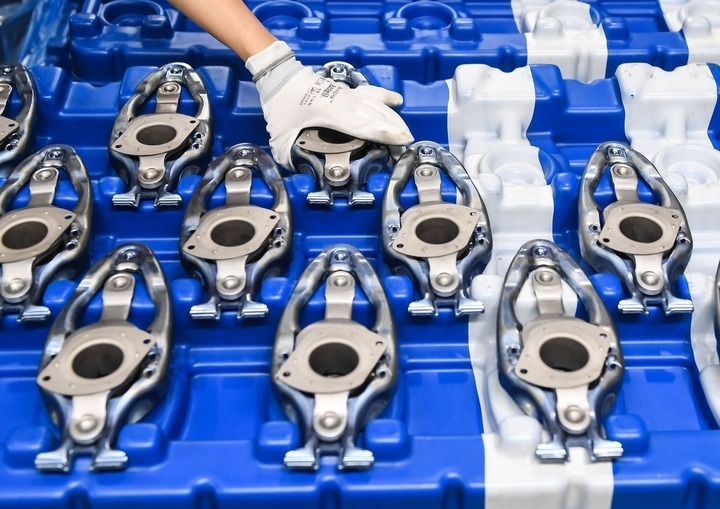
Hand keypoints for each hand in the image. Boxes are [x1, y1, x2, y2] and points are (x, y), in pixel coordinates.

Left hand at [246, 41, 413, 168]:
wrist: (278, 75)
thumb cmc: (281, 101)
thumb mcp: (280, 137)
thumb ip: (290, 157)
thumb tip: (300, 172)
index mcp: (331, 112)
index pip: (364, 124)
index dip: (384, 132)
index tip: (401, 140)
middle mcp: (344, 101)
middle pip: (377, 114)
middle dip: (395, 129)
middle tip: (406, 145)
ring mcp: (347, 94)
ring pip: (377, 103)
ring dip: (393, 117)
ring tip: (405, 131)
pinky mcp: (346, 91)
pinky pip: (372, 95)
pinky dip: (386, 99)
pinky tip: (396, 101)